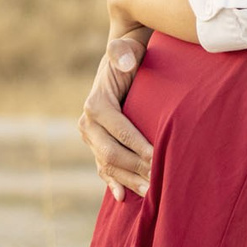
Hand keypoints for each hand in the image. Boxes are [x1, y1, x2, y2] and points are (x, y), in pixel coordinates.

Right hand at [78, 31, 153, 199]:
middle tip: (159, 179)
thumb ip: (123, 53)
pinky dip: (112, 183)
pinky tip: (122, 197)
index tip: (158, 155)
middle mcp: (87, 124)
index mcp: (95, 105)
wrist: (122, 60)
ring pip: (108, 164)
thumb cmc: (130, 55)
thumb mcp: (126, 49)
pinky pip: (103, 168)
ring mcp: (90, 138)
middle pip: (111, 153)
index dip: (138, 144)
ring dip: (128, 180)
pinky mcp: (96, 146)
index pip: (119, 130)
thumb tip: (126, 62)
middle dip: (135, 167)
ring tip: (151, 192)